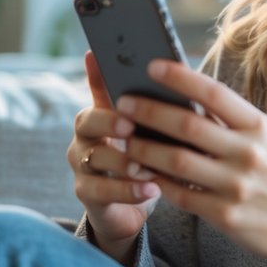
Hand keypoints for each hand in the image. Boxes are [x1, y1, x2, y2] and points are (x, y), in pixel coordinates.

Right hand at [67, 51, 160, 263]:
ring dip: (124, 162)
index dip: (98, 76)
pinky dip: (129, 190)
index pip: (96, 89)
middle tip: (129, 125)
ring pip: (96, 158)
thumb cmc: (145, 160)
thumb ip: (159, 111)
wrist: (130, 205)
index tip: (101, 61)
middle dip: (108, 121)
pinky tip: (152, 189)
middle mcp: (85, 136)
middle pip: (87, 121)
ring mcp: (82, 165)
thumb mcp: (152, 134)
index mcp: (102, 113)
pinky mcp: (86, 193)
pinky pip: (103, 192)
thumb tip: (184, 80)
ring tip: (147, 167)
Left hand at [118, 59, 266, 266]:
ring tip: (123, 140)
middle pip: (188, 125)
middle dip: (149, 112)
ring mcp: (237, 185)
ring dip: (143, 148)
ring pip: (175, 160)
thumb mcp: (266, 140)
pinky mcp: (225, 215)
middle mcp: (249, 152)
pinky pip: (179, 194)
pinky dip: (156, 181)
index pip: (214, 93)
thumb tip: (182, 96)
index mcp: (258, 126)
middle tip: (121, 103)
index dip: (181, 77)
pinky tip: (142, 173)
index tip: (151, 66)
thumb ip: (230, 122)